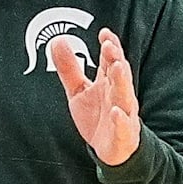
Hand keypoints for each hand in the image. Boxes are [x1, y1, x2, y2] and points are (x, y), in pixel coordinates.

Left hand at [53, 28, 140, 165]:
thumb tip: (57, 40)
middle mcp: (118, 94)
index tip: (104, 33)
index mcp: (109, 82)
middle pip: (119, 74)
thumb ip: (69, 67)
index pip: (111, 60)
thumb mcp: (77, 90)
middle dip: (115, 59)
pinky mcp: (123, 135)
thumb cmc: (96, 115)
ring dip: (122, 81)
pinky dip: (121, 119)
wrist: (111, 150)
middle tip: (109, 46)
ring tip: (117, 67)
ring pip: (125, 96)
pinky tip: (116, 112)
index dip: (110, 46)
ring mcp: (123, 114)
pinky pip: (123, 126)